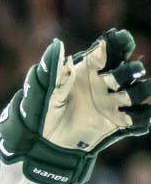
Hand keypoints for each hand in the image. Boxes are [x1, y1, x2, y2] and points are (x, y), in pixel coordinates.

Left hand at [0, 28, 150, 183]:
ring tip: (140, 90)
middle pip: (125, 72)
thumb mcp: (46, 92)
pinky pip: (137, 119)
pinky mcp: (117, 123)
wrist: (45, 143)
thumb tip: (58, 45)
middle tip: (135, 71)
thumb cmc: (42, 113)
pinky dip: (142, 118)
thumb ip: (55, 71)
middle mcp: (103, 85)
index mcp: (86, 72)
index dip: (115, 45)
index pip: (104, 54)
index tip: (122, 40)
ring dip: (141, 90)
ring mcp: (112, 104)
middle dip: (131, 70)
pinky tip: (138, 118)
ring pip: (136, 92)